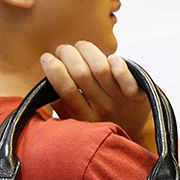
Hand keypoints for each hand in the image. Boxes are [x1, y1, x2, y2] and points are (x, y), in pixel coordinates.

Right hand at [39, 41, 155, 149]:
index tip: (47, 58)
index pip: (66, 91)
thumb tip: (43, 90)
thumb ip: (61, 107)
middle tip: (63, 49)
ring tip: (80, 46)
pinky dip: (120, 68)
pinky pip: (128, 81)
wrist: (135, 133)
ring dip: (88, 52)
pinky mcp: (137, 96)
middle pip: (82, 76)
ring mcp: (119, 100)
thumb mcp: (77, 120)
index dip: (55, 72)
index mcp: (83, 115)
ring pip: (101, 71)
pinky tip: (112, 58)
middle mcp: (100, 107)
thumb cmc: (100, 120)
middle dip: (69, 55)